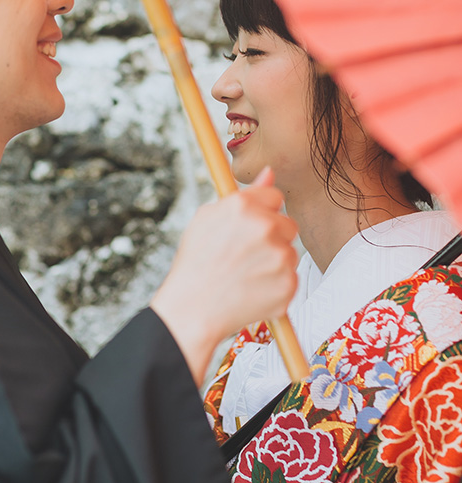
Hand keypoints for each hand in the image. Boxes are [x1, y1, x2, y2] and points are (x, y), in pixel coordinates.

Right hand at [150, 168, 297, 384]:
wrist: (192, 310)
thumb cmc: (196, 265)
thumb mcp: (206, 219)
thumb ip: (243, 195)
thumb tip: (269, 172)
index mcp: (242, 207)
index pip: (274, 196)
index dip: (262, 212)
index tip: (252, 227)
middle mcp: (264, 227)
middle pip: (288, 224)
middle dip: (273, 237)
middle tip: (246, 256)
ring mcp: (279, 257)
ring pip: (289, 252)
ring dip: (274, 262)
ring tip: (245, 276)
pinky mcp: (288, 284)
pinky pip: (291, 278)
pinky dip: (276, 286)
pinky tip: (251, 291)